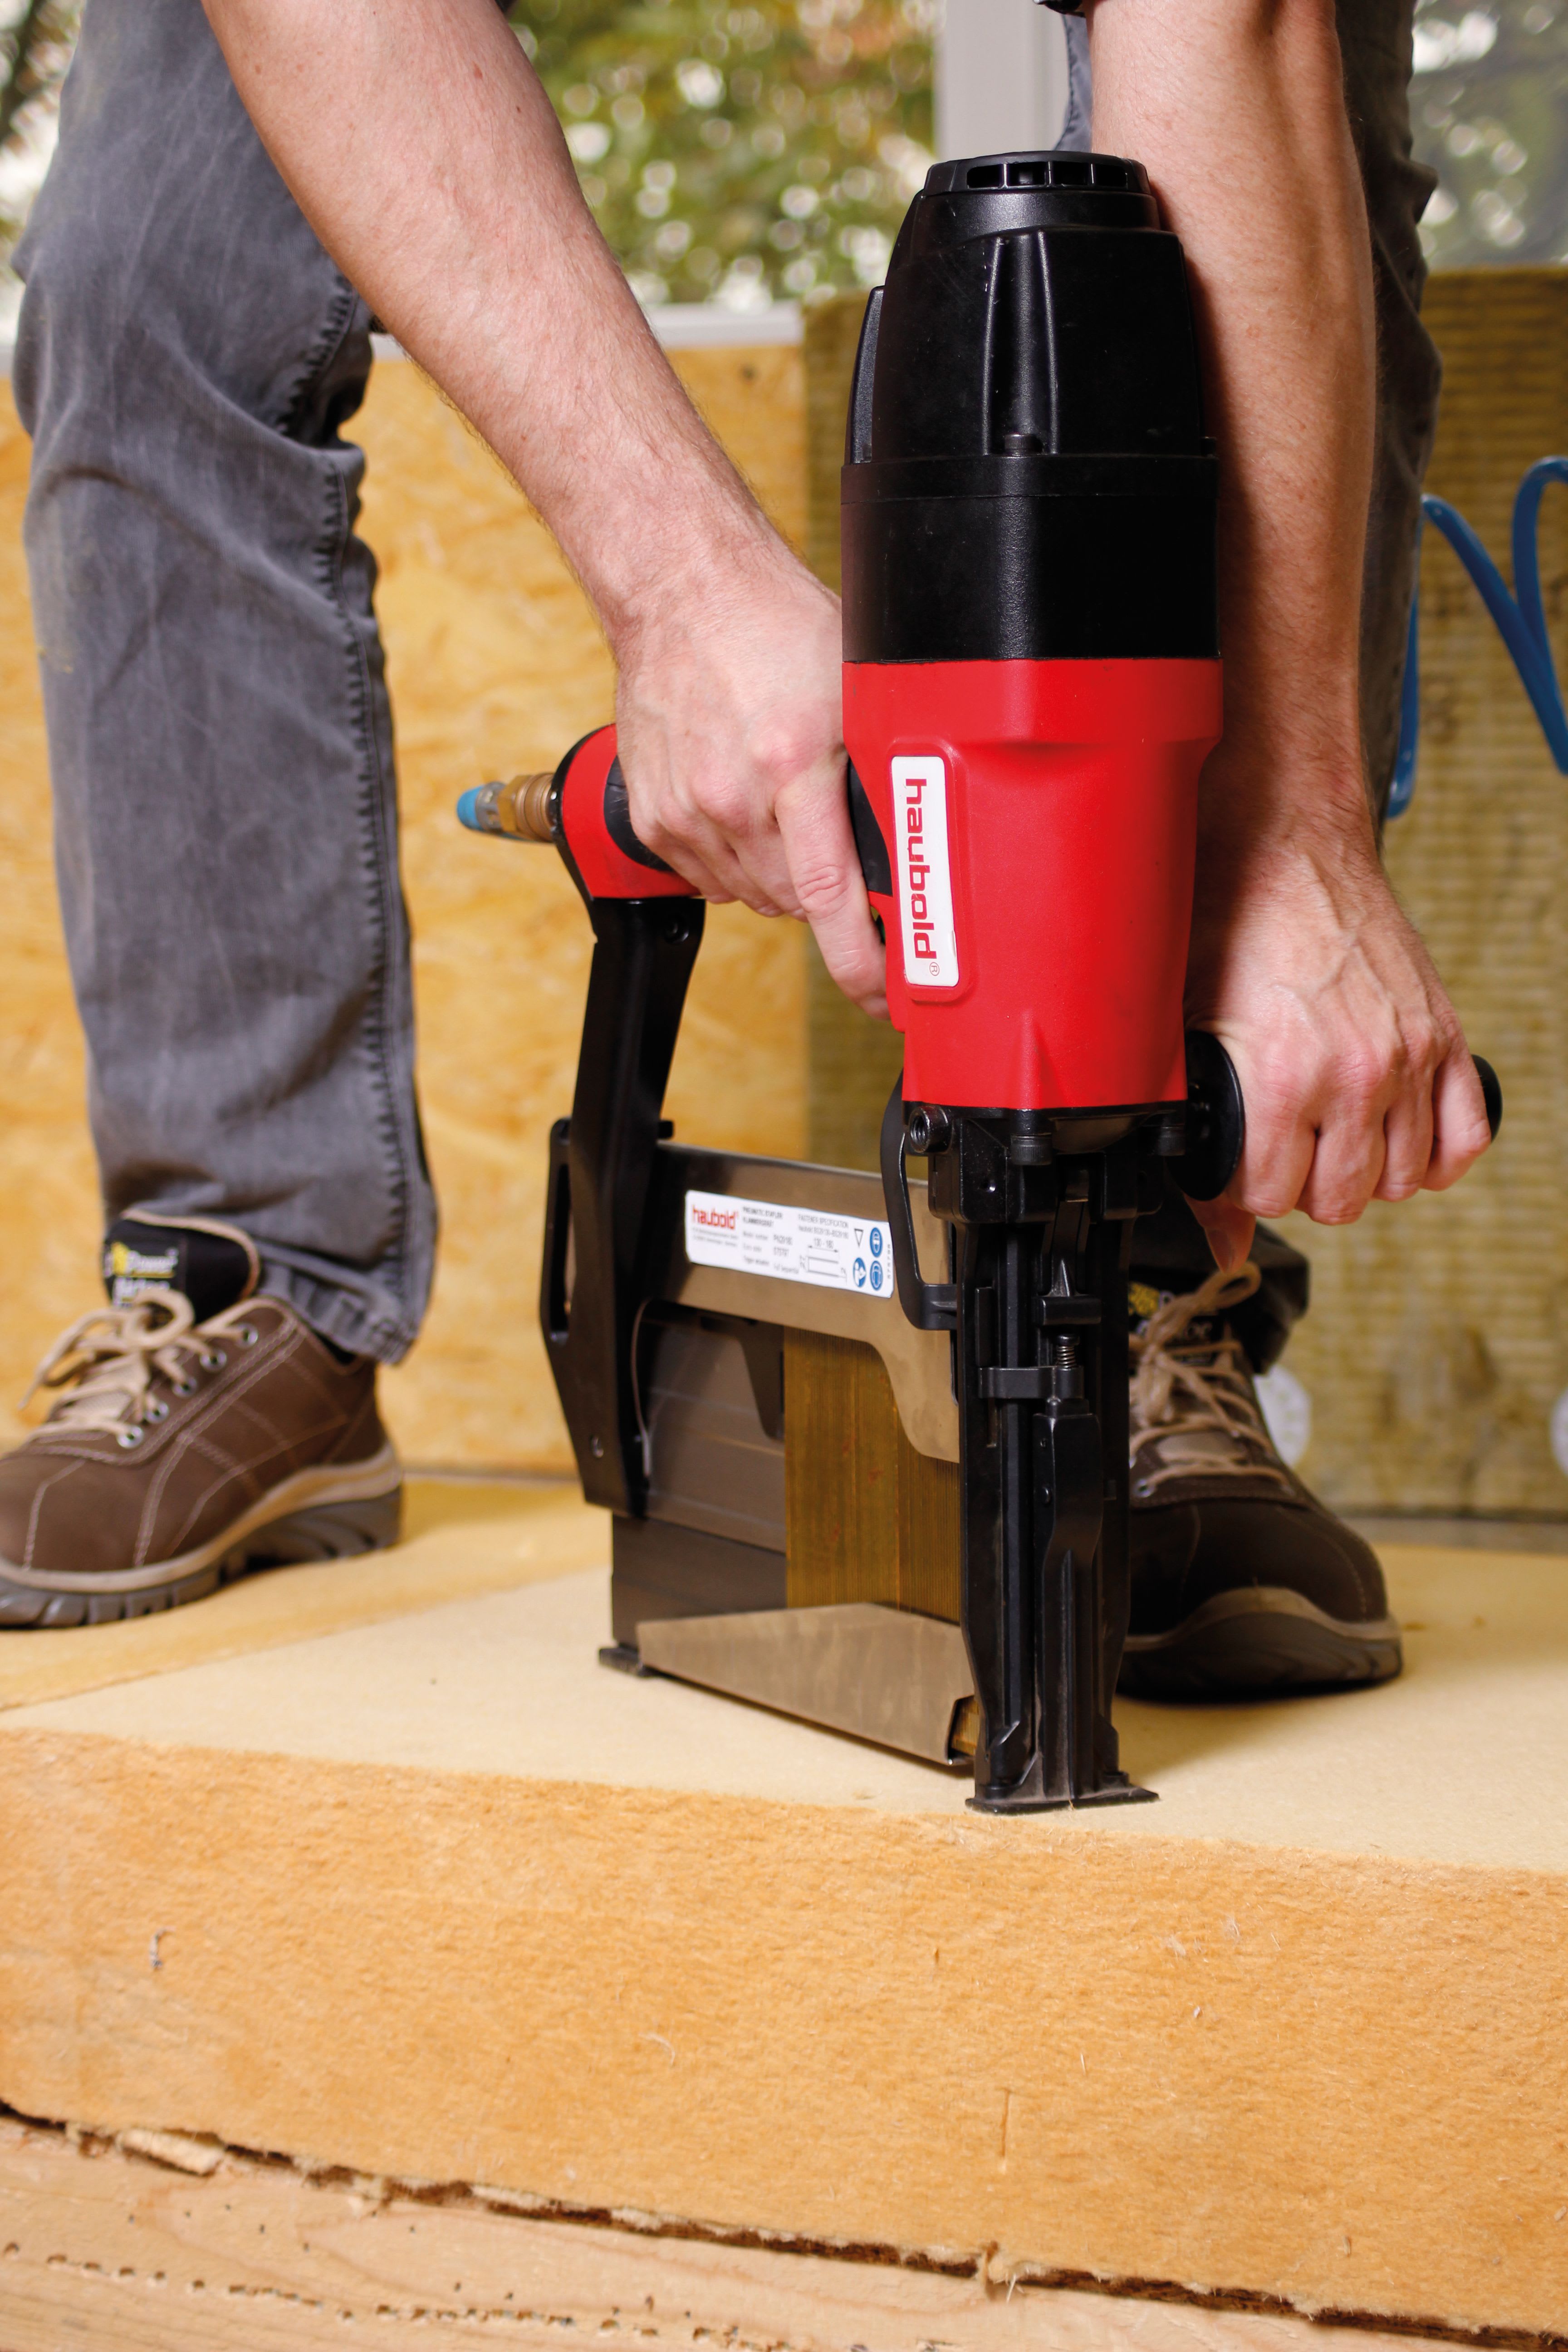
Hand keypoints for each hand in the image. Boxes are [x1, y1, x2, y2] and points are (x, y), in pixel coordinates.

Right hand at [613, 539, 886, 1017]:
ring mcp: (686, 811)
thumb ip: (878, 769)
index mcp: (790, 768)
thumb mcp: (854, 691)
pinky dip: (736, 859)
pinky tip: (746, 807)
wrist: (681, 590)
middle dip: (828, 897)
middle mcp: (732, 799)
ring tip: (788, 811)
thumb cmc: (777, 627)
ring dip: (782, 876)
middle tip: (842, 852)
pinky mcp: (654, 815)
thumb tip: (919, 842)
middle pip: (794, 904)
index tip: (884, 1001)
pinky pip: (708, 875)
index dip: (862, 965)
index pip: (830, 898)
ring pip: (753, 894)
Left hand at [1183, 806, 1492, 1271]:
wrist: (1287, 847)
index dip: (1243, 1183)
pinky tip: (1393, 1137)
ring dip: (1362, 1171)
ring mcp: (1409, 1056)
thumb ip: (1198, 1137)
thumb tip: (1221, 1239)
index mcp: (1282, 1077)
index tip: (1235, 1155)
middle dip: (1302, 1184)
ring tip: (1328, 1136)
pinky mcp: (1444, 1035)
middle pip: (1341, 1199)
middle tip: (1280, 1144)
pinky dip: (1433, 1155)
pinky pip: (1465, 1137)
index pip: (1269, 1196)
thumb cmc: (1227, 924)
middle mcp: (1355, 1074)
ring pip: (1401, 1180)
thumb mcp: (1185, 1031)